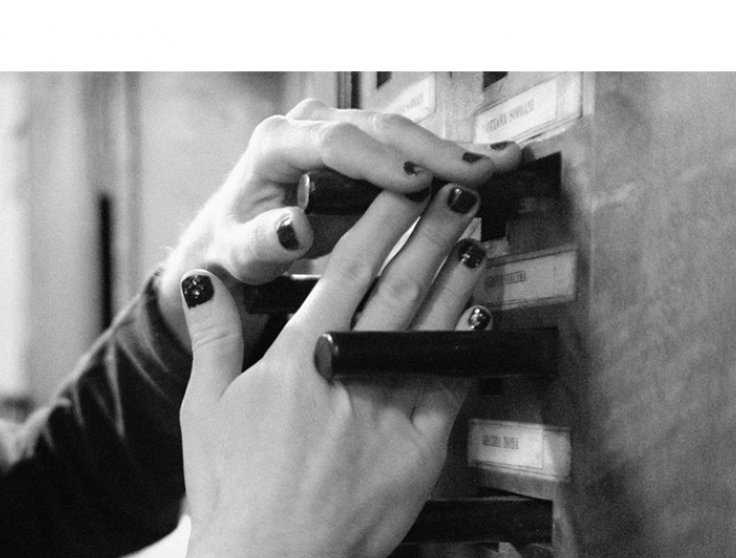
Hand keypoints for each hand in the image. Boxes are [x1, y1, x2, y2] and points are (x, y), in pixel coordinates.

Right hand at [149, 183, 489, 557]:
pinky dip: (469, 347)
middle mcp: (347, 373)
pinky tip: (480, 319)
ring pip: (435, 327)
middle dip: (436, 231)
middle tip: (462, 191)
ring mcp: (389, 410)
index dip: (382, 221)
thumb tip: (206, 278)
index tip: (402, 186)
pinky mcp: (419, 451)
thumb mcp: (202, 408)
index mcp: (295, 357)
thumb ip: (213, 336)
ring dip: (461, 277)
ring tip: (481, 238)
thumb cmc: (229, 498)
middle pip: (403, 285)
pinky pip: (453, 385)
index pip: (348, 270)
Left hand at [155, 98, 519, 342]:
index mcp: (275, 145)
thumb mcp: (238, 253)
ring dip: (453, 151)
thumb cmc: (233, 249)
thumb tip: (293, 229)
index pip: (334, 143)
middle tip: (480, 173)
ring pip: (402, 135)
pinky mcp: (361, 148)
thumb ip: (262, 243)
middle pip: (379, 130)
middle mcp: (309, 126)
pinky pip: (408, 149)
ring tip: (502, 164)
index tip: (417, 182)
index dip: (378, 162)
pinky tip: (491, 164)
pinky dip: (449, 159)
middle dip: (432, 151)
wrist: (232, 239)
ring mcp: (338, 131)